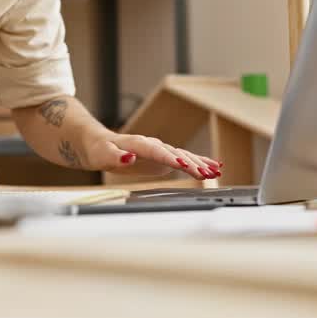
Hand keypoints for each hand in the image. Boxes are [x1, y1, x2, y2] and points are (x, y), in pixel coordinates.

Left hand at [76, 130, 222, 179]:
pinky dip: (199, 162)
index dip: (171, 159)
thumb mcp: (101, 155)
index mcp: (138, 144)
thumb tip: (129, 157)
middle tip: (208, 174)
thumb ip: (115, 157)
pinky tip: (214, 166)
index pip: (157, 151)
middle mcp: (153, 145)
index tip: (184, 166)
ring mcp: (160, 150)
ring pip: (184, 155)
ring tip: (217, 172)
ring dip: (200, 163)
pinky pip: (184, 159)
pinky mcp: (164, 157)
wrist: (99, 143)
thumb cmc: (99, 150)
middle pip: (175, 154)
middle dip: (192, 163)